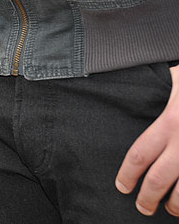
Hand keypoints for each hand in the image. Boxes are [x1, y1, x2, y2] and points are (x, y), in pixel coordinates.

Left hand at [116, 64, 178, 215]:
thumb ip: (167, 89)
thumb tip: (143, 87)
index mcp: (171, 121)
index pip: (140, 155)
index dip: (127, 174)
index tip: (122, 186)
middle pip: (158, 180)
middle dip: (147, 198)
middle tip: (143, 207)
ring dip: (176, 206)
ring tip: (170, 208)